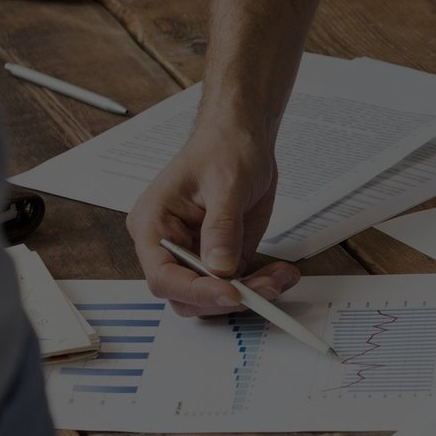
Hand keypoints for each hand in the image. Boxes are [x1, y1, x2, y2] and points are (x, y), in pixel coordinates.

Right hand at [126, 129, 299, 316]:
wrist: (242, 138)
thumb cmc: (222, 148)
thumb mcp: (225, 183)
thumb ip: (221, 227)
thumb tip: (219, 267)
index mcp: (153, 225)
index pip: (163, 275)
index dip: (195, 291)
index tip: (231, 292)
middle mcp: (170, 246)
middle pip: (187, 296)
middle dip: (227, 297)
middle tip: (265, 289)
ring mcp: (197, 255)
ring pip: (215, 297)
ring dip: (251, 294)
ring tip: (280, 278)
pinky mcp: (222, 258)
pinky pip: (238, 285)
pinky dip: (261, 285)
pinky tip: (281, 273)